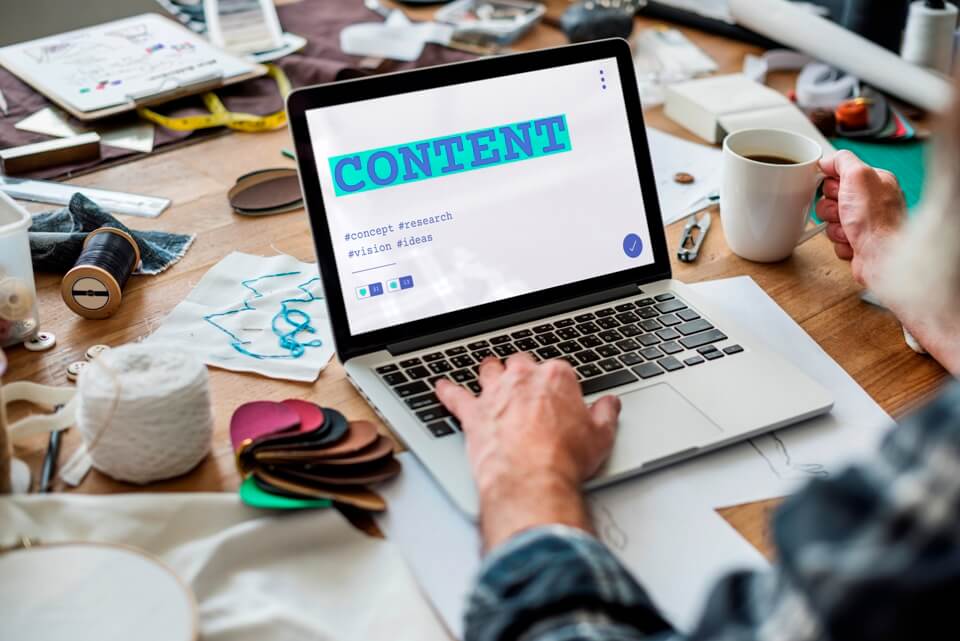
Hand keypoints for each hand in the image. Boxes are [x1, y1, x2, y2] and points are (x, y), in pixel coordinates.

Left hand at [436, 354, 619, 550]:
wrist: (532, 480)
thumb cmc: (565, 459)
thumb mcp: (600, 436)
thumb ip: (605, 414)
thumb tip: (610, 404)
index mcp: (556, 377)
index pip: (557, 370)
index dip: (558, 385)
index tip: (559, 397)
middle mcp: (522, 378)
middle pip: (521, 364)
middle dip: (523, 373)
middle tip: (526, 385)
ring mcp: (495, 393)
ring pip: (489, 370)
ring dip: (490, 372)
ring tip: (490, 373)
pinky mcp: (472, 413)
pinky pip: (454, 396)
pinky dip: (447, 391)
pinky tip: (441, 386)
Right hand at [817, 151, 905, 286]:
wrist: (882, 257)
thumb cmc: (876, 220)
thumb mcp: (858, 176)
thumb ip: (843, 161)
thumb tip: (828, 160)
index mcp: (875, 181)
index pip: (840, 174)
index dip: (831, 183)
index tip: (835, 189)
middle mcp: (872, 201)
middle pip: (831, 198)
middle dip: (831, 207)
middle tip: (843, 211)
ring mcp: (865, 223)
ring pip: (831, 221)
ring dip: (834, 227)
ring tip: (850, 230)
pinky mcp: (858, 242)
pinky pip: (835, 239)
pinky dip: (840, 242)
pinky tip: (853, 243)